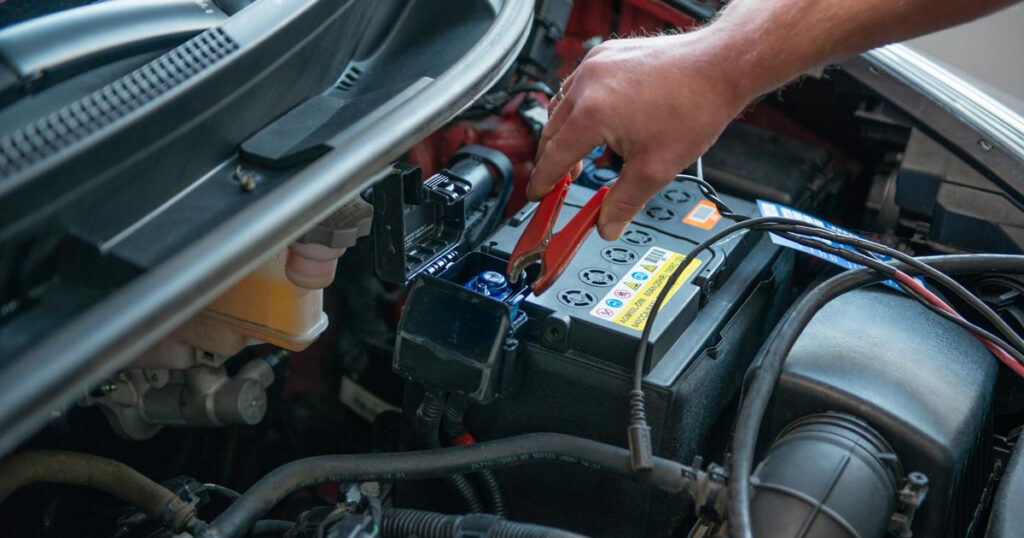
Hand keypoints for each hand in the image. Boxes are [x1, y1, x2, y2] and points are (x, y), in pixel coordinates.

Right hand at [527, 31, 753, 239]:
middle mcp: (587, 83)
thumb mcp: (655, 169)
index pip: (553, 157)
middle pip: (551, 131)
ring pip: (562, 106)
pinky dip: (580, 107)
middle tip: (561, 183)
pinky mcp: (606, 54)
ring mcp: (595, 64)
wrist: (719, 66)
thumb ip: (623, 202)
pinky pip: (579, 86)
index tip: (538, 195)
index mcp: (591, 113)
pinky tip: (598, 122)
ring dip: (565, 133)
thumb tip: (607, 226)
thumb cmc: (694, 106)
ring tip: (583, 155)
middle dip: (553, 161)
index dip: (543, 182)